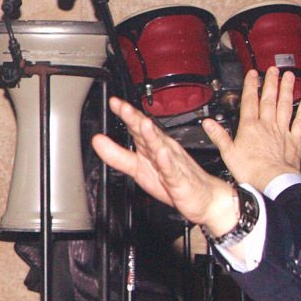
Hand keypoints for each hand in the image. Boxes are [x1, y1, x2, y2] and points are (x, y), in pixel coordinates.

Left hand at [92, 98, 240, 236]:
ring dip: (152, 135)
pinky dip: (167, 161)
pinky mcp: (179, 179)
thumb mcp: (137, 168)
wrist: (203, 198)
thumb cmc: (171, 181)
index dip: (126, 114)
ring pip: (161, 147)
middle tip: (123, 106)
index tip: (113, 102)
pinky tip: (162, 153)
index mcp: (152, 146)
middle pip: (148, 132)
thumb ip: (116, 155)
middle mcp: (163, 149)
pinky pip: (172, 170)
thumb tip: (97, 140)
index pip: (137, 126)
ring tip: (142, 123)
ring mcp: (172, 163)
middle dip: (136, 119)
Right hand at [205, 65, 300, 191]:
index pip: (249, 101)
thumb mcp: (228, 153)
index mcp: (249, 127)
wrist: (273, 180)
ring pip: (285, 105)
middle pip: (269, 99)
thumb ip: (219, 136)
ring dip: (286, 90)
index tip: (253, 73)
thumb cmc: (251, 170)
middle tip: (274, 69)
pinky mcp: (294, 140)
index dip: (251, 85)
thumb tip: (207, 123)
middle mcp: (267, 125)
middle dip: (271, 82)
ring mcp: (282, 131)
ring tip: (288, 77)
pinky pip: (299, 122)